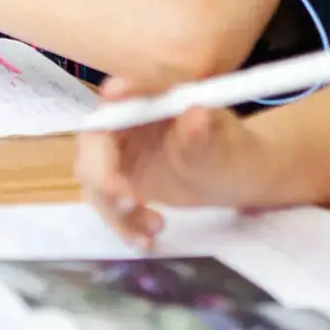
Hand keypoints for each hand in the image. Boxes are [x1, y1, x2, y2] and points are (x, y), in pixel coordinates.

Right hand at [74, 77, 273, 250]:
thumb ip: (203, 134)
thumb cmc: (233, 153)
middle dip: (102, 172)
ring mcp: (120, 148)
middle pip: (94, 137)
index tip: (113, 95)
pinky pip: (106, 201)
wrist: (236, 179)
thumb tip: (196, 114)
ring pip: (93, 176)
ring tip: (157, 226)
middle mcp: (130, 116)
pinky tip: (146, 241)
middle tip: (129, 201)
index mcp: (157, 94)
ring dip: (115, 208)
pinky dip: (122, 224)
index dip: (118, 92)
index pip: (130, 89)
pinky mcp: (119, 177)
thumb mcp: (224, 146)